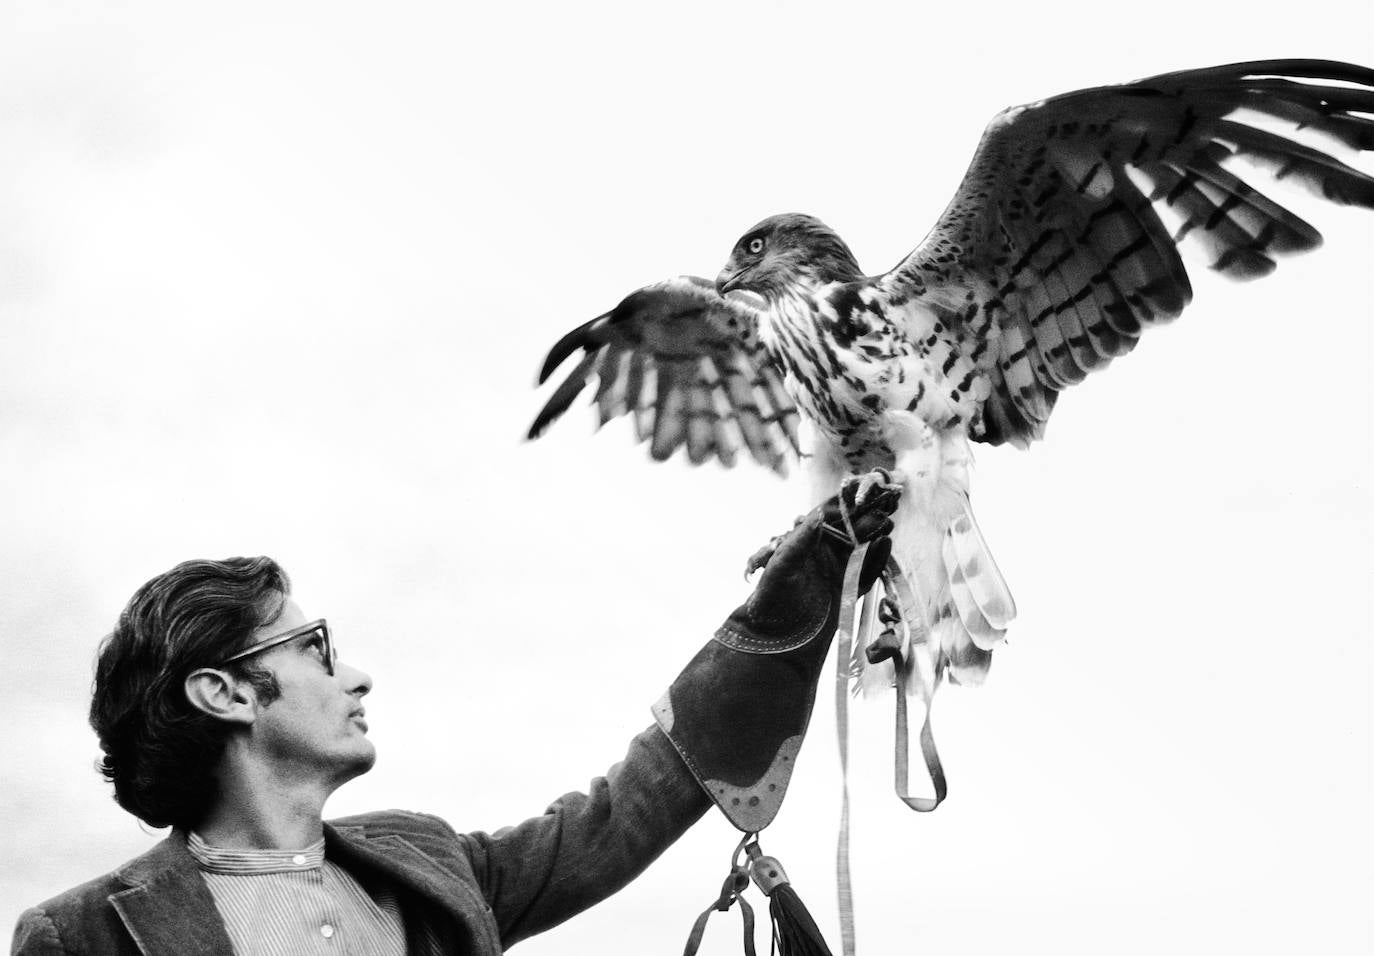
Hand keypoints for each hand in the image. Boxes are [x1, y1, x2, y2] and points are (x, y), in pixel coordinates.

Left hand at [724, 472, 900, 652]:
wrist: (777, 640)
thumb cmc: (772, 601)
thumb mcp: (782, 569)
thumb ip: (799, 543)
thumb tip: (817, 515)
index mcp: (805, 541)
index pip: (829, 515)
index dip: (847, 502)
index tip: (864, 487)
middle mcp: (823, 552)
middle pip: (850, 528)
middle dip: (868, 514)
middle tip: (886, 502)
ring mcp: (837, 570)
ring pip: (861, 546)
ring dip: (875, 533)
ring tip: (888, 521)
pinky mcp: (848, 588)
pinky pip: (866, 569)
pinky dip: (877, 558)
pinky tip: (886, 544)